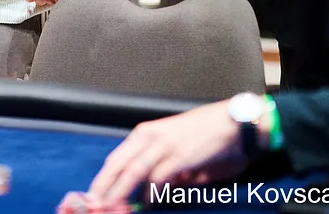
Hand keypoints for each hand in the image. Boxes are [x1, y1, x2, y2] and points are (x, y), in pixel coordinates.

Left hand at [88, 101, 249, 202]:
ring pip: (132, 172)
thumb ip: (162, 168)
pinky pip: (158, 178)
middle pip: (117, 165)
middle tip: (94, 205)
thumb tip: (151, 191)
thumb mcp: (175, 148)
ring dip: (121, 193)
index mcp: (145, 133)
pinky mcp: (180, 156)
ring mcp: (164, 145)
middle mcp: (150, 136)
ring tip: (113, 208)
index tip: (94, 195)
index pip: (116, 158)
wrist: (233, 122)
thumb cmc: (206, 135)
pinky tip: (148, 203)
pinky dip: (151, 193)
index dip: (103, 179)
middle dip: (104, 187)